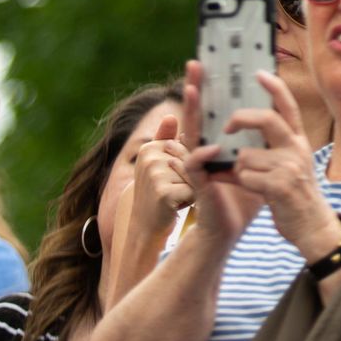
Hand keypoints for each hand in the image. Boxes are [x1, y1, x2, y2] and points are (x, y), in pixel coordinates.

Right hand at [128, 111, 192, 239]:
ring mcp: (155, 175)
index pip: (188, 146)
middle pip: (193, 159)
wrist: (144, 226)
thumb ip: (164, 139)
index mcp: (150, 147)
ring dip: (193, 187)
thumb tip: (171, 115)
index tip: (171, 177)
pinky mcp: (164, 192)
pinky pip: (194, 189)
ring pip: (196, 174)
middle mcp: (150, 158)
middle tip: (174, 189)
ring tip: (176, 196)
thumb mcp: (158, 164)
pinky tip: (176, 206)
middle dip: (192, 176)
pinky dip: (191, 199)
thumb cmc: (157, 191)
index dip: (187, 164)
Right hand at [177, 62, 264, 243]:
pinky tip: (212, 147)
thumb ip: (263, 141)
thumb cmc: (244, 196)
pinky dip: (203, 155)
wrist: (230, 228)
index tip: (212, 63)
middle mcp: (206, 147)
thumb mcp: (259, 163)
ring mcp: (199, 163)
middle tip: (195, 63)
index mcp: (220, 142)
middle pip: (200, 112)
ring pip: (192, 132)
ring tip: (192, 90)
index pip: (215, 109)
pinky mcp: (199, 182)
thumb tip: (281, 115)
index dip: (213, 87)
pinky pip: (197, 164)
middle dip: (197, 86)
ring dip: (192, 111)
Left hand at [188, 66, 335, 258]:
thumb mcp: (290, 165)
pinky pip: (245, 176)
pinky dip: (243, 184)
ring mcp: (289, 166)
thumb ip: (271, 148)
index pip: (287, 106)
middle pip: (266, 118)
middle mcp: (296, 148)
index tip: (258, 73)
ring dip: (240, 169)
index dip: (274, 87)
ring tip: (252, 181)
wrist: (313, 226)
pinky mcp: (280, 185)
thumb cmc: (295, 195)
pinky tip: (256, 192)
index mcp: (298, 140)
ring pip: (246, 155)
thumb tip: (241, 136)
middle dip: (241, 118)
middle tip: (227, 126)